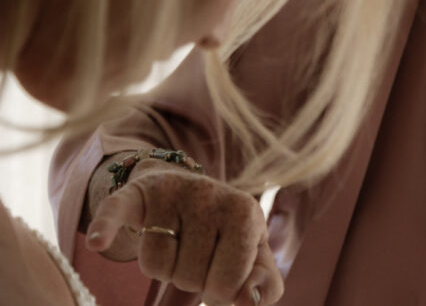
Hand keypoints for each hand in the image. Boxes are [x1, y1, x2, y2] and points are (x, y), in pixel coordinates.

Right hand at [84, 162, 283, 305]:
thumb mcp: (253, 255)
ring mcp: (173, 192)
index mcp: (246, 214)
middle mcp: (212, 196)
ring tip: (174, 241)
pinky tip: (99, 241)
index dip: (217, 290)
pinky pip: (117, 213)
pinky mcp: (137, 194)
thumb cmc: (224, 234)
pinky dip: (106, 228)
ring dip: (162, 267)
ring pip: (156, 265)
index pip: (226, 286)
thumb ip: (264, 285)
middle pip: (188, 277)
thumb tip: (248, 302)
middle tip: (194, 252)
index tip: (220, 270)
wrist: (187, 192)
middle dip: (189, 278)